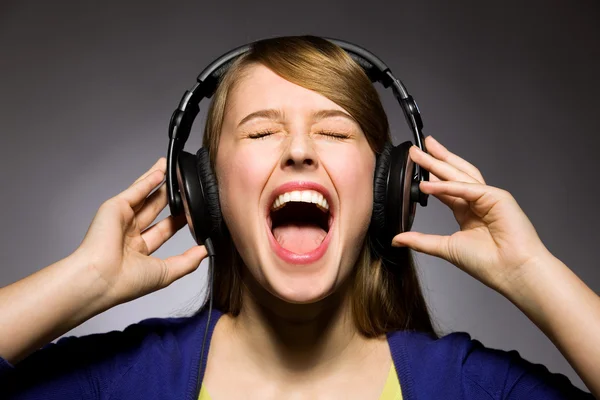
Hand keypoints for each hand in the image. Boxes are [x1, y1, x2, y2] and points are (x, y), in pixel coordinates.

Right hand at [74, 157, 206, 306]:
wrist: (101, 278)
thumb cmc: (127, 282)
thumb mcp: (166, 272)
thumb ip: (188, 261)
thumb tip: (206, 251)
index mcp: (138, 251)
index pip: (163, 230)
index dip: (178, 220)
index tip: (193, 212)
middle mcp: (128, 233)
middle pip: (155, 209)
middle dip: (170, 197)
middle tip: (186, 187)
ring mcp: (122, 219)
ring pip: (145, 195)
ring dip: (158, 181)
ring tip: (173, 169)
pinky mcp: (115, 207)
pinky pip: (136, 190)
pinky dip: (149, 180)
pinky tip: (162, 170)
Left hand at [392, 136, 550, 293]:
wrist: (512, 271)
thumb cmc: (487, 263)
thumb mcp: (445, 247)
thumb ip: (421, 241)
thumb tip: (396, 239)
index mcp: (467, 212)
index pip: (445, 188)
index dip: (429, 176)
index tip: (414, 165)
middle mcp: (478, 201)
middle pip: (453, 174)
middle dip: (434, 160)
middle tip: (414, 149)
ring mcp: (489, 197)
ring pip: (460, 175)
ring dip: (440, 162)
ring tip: (422, 151)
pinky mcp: (497, 197)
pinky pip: (466, 188)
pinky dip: (446, 186)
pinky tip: (428, 184)